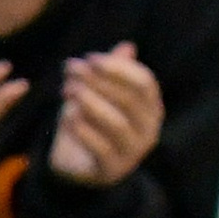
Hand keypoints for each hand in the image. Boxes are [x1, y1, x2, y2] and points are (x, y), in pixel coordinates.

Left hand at [50, 42, 162, 187]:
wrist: (77, 166)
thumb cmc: (91, 122)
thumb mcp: (99, 92)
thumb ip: (112, 71)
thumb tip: (127, 46)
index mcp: (152, 108)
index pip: (144, 82)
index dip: (117, 68)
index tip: (89, 58)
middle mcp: (149, 130)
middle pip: (129, 100)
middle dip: (98, 81)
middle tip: (71, 70)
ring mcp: (133, 153)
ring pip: (117, 123)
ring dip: (90, 103)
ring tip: (66, 89)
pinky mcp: (112, 171)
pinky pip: (100, 148)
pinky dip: (82, 130)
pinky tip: (65, 116)